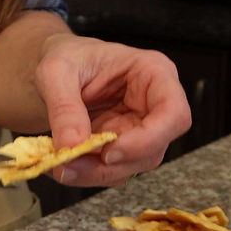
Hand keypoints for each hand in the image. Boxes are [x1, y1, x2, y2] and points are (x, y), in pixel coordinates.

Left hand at [35, 33, 191, 185]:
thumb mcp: (56, 71)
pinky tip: (64, 165)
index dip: (149, 139)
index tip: (109, 152)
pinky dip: (88, 173)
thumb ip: (64, 107)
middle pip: (153, 148)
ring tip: (60, 165)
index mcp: (153, 73)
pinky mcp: (124, 146)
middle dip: (111, 164)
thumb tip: (72, 145)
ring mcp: (141, 129)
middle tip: (70, 165)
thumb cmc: (68, 58)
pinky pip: (114, 169)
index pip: (174, 113)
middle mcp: (154, 105)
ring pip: (133, 165)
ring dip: (96, 173)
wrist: (60, 69)